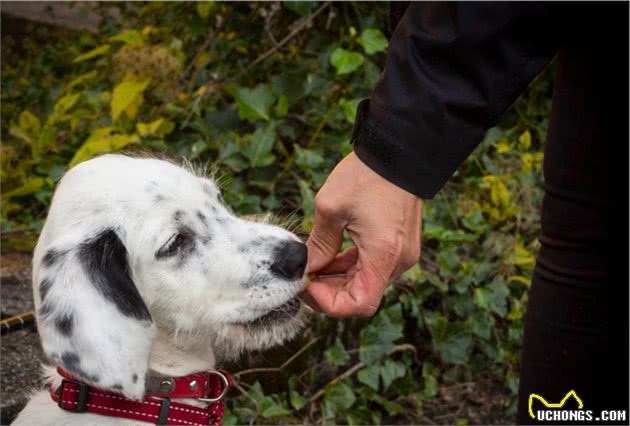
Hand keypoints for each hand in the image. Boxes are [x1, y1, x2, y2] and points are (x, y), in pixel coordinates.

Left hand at [305, 152, 422, 316]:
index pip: (360, 304)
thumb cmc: (367, 175)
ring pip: (366, 282)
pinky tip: (330, 254)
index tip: (309, 284)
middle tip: (303, 276)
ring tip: (313, 263)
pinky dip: (351, 266)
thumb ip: (318, 245)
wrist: (400, 152)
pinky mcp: (400, 246)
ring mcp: (402, 254)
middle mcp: (398, 261)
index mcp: (383, 254)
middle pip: (362, 296)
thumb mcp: (331, 208)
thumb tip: (306, 269)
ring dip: (338, 278)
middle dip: (329, 290)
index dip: (330, 303)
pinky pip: (373, 266)